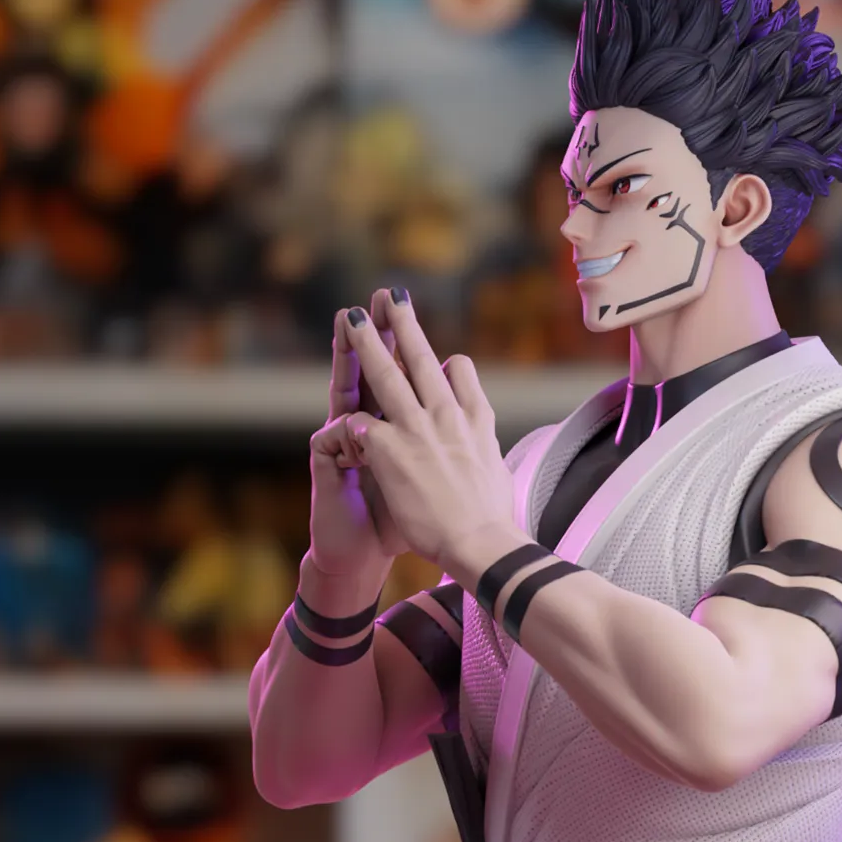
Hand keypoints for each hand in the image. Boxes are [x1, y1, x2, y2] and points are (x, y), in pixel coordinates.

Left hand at [319, 289, 519, 585]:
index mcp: (476, 422)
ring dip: (368, 343)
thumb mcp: (498, 474)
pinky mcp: (392, 450)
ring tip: (353, 319)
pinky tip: (342, 428)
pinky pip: (363, 424)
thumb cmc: (493, 523)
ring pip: (388, 374)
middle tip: (390, 297)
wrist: (483, 544)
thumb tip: (487, 448)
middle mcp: (449, 416)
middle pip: (424, 359)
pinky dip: (352, 425)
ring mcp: (419, 429)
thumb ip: (485, 452)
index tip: (445, 359)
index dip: (450, 364)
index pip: (462, 373)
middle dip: (404, 325)